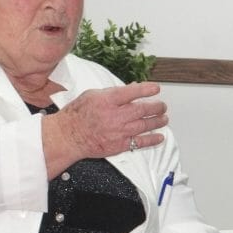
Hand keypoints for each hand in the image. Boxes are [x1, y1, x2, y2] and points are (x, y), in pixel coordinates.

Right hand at [43, 82, 167, 176]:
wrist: (68, 136)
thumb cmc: (77, 115)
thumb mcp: (92, 95)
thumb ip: (113, 91)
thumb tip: (132, 87)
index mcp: (107, 100)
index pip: (132, 92)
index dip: (147, 89)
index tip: (156, 88)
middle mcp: (115, 115)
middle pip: (142, 109)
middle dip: (156, 107)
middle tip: (162, 106)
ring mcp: (118, 131)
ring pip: (144, 125)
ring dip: (157, 121)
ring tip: (164, 118)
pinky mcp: (119, 145)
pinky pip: (140, 142)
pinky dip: (152, 139)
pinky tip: (160, 137)